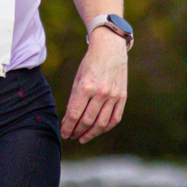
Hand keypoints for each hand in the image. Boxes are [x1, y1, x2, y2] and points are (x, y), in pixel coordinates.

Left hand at [60, 24, 127, 143]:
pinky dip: (105, 128)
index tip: (64, 133)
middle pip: (87, 121)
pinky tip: (97, 130)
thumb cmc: (90, 63)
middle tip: (71, 136)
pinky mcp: (123, 97)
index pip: (74, 114)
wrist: (110, 48)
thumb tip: (69, 120)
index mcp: (86, 86)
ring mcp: (114, 95)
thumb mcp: (78, 79)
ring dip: (90, 134)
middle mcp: (101, 92)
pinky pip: (115, 119)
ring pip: (101, 124)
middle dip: (77, 131)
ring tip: (82, 137)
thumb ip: (74, 100)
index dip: (68, 127)